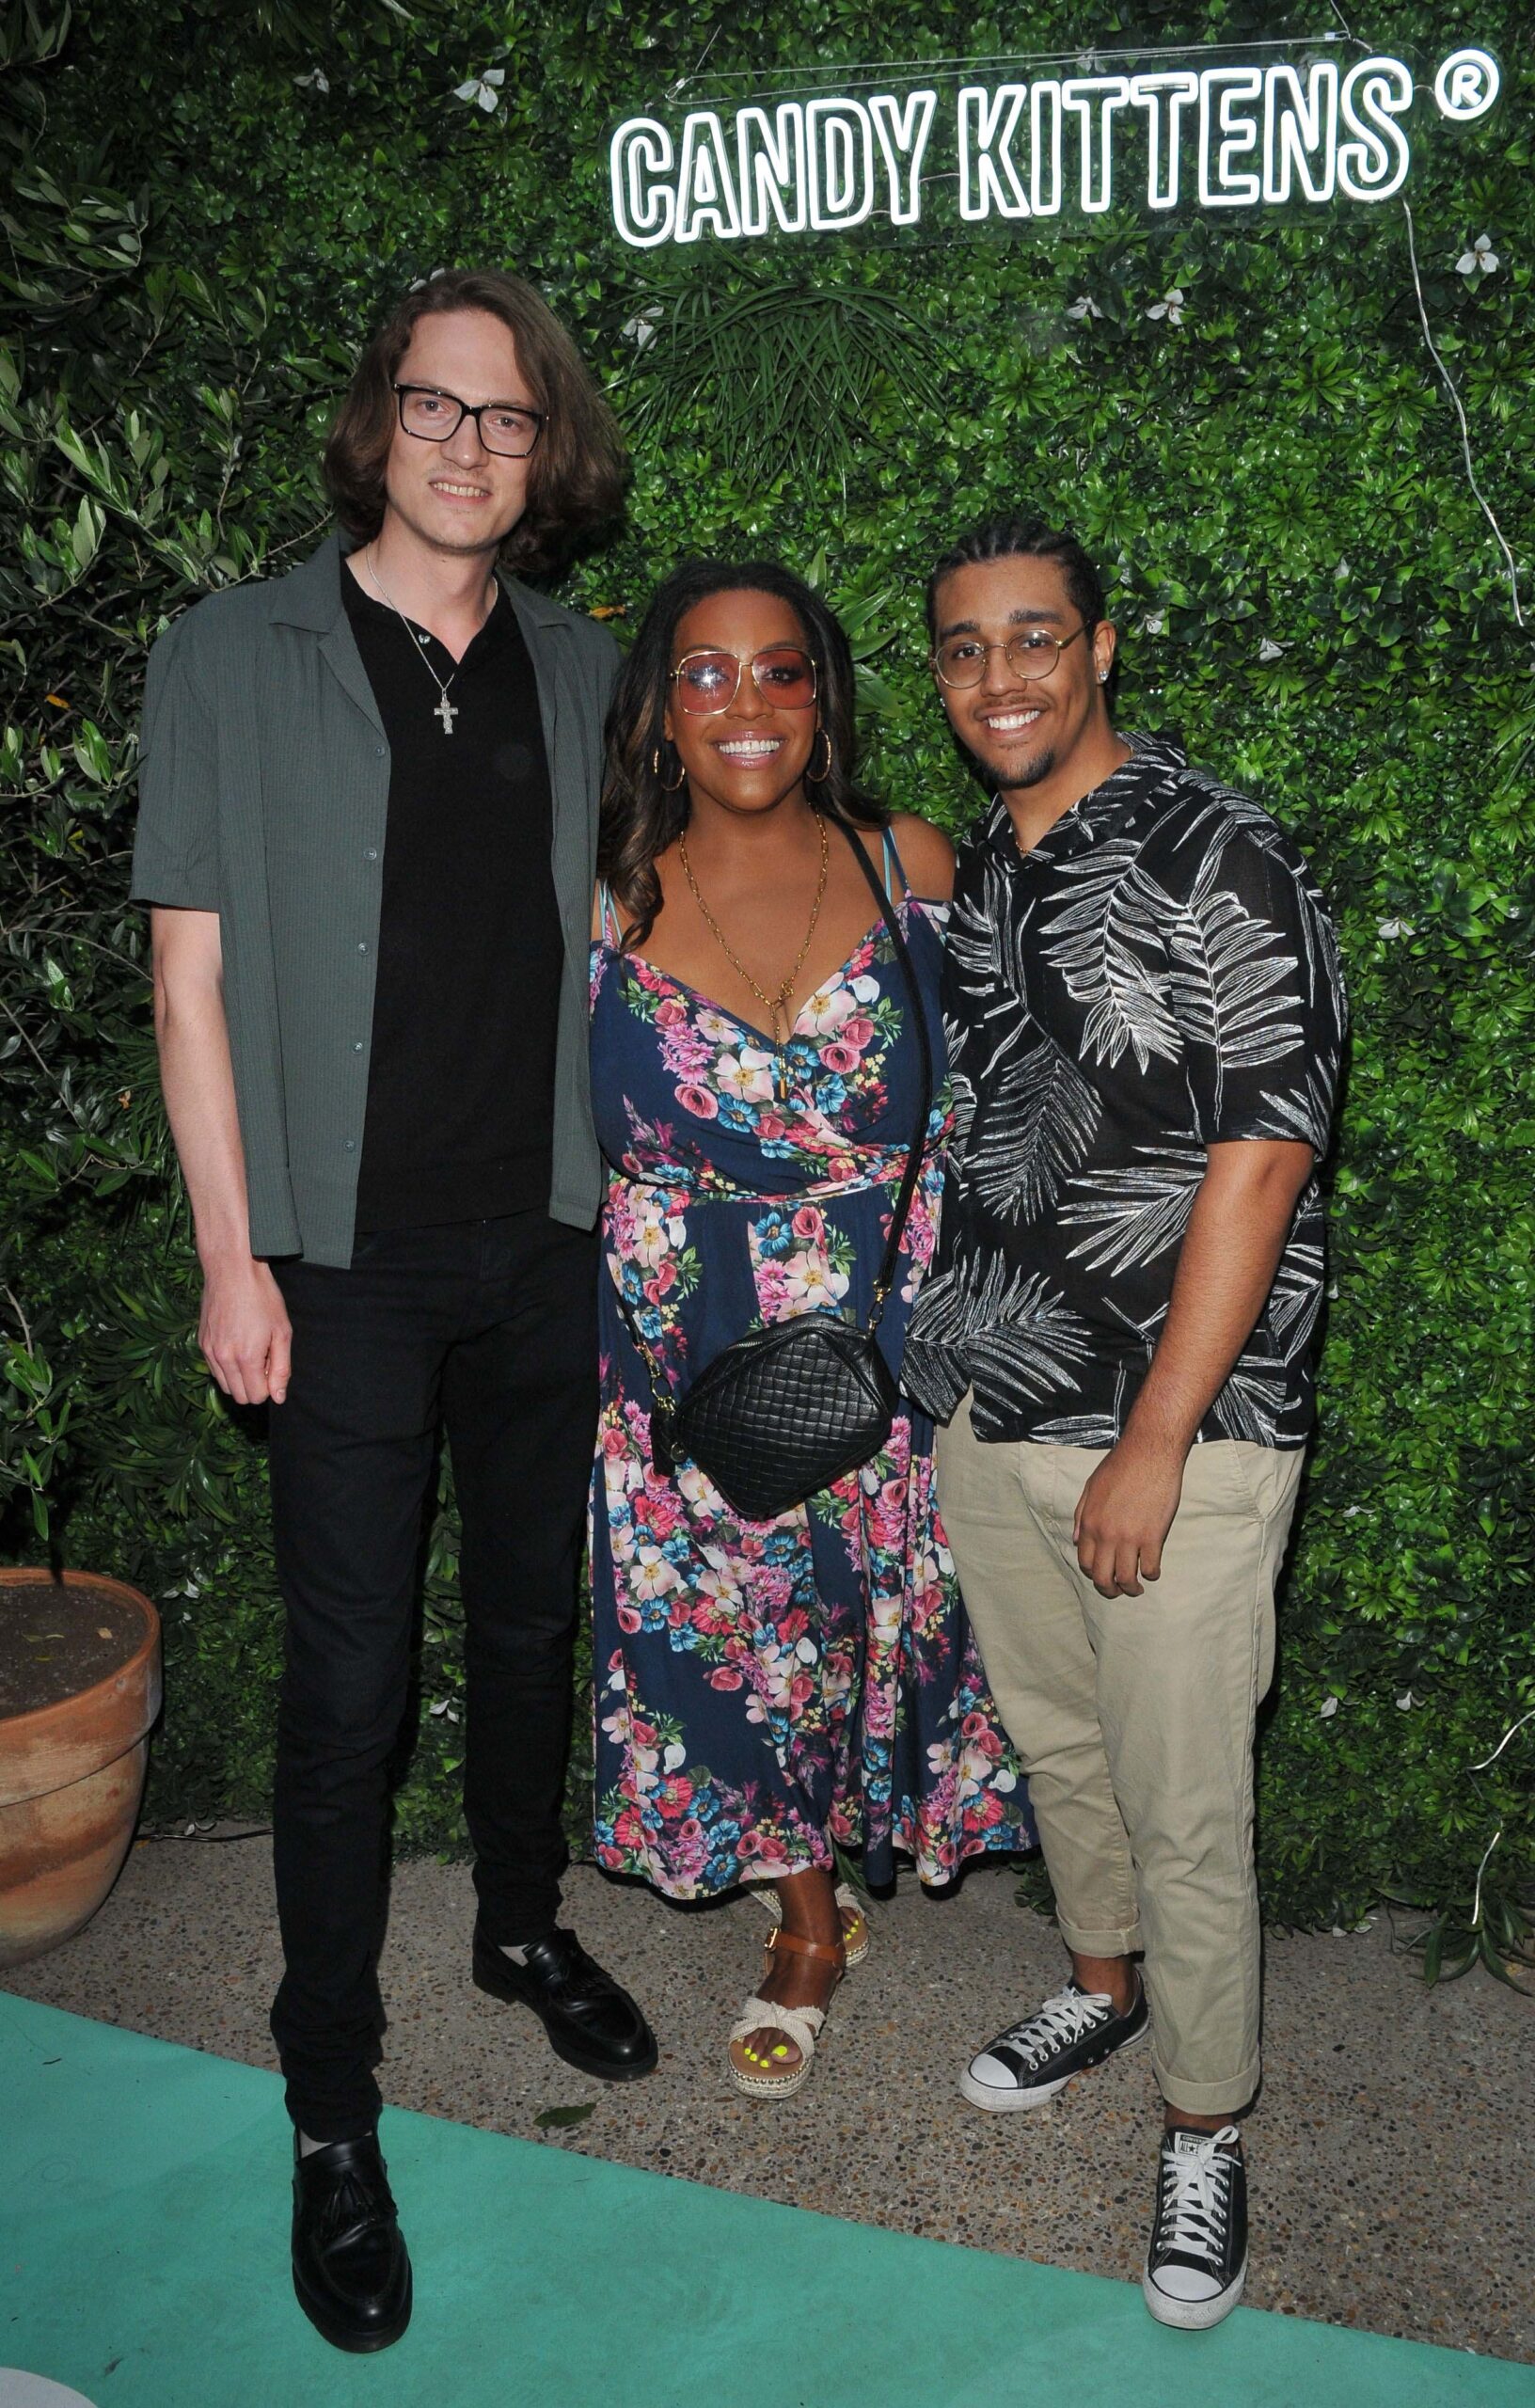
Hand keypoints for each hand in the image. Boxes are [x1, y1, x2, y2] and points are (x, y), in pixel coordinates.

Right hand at [198, 1254, 291, 1405]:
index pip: (257, 1397)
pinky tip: (237, 1344)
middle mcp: (224, 1359)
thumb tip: (278, 1397)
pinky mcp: (202, 1343)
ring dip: (240, 1378)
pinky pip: (214, 1369)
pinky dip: (227, 1367)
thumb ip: (281, 1369)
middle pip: (239, 1396)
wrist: (232, 1271)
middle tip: (264, 1359)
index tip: (273, 1365)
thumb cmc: (262, 1298)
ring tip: (251, 1351)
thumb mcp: (282, 1332)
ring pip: (225, 1386)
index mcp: (246, 1358)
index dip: (269, 1386)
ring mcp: (209, 1351)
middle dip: (255, 1386)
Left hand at [1072, 1433, 1186, 1598]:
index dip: (1094, 1574)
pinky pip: (1150, 1567)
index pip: (1086, 1562)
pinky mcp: (1153, 1536)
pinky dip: (1151, 1574)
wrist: (1149, 1453)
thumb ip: (1082, 1515)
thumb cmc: (1120, 1466)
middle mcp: (1106, 1535)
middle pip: (1103, 1577)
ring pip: (1126, 1578)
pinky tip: (1153, 1571)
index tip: (1103, 1575)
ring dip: (1131, 1588)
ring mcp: (1130, 1538)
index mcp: (1090, 1523)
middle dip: (1110, 1590)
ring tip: (1137, 1587)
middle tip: (1118, 1590)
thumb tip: (1078, 1541)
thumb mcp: (1091, 1487)